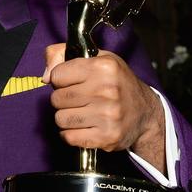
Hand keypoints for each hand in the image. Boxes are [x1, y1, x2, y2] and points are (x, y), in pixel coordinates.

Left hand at [43, 43, 165, 170]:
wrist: (146, 113)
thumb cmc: (116, 82)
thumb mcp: (96, 57)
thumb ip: (62, 54)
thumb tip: (45, 76)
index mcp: (103, 67)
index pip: (57, 75)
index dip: (61, 79)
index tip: (73, 82)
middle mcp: (107, 90)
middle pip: (56, 99)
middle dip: (63, 100)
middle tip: (79, 99)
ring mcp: (107, 116)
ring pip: (60, 119)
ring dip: (67, 117)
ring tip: (83, 112)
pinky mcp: (106, 137)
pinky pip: (69, 137)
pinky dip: (71, 134)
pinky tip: (84, 126)